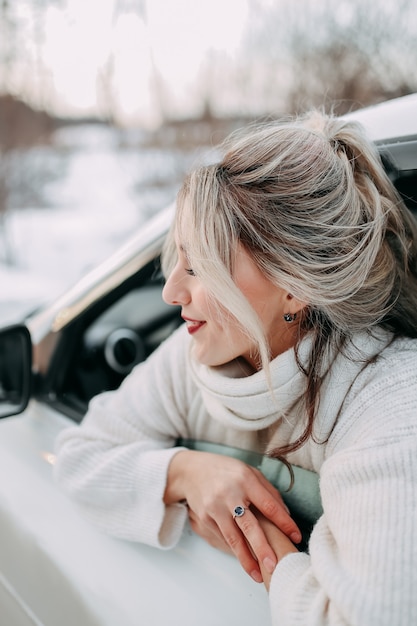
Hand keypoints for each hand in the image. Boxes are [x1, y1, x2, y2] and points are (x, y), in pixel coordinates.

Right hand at [164, 450, 301, 581]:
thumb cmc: (227, 472)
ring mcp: (215, 507)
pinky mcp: (204, 518)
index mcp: (246, 480)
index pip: (269, 504)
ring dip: (246, 559)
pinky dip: (235, 551)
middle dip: (262, 548)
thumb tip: (286, 515)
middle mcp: (230, 494)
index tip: (296, 536)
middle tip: (274, 565)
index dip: (284, 522)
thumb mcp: (249, 472)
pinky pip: (223, 538)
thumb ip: (268, 492)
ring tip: (258, 575)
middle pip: (249, 525)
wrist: (192, 471)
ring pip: (233, 538)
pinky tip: (245, 560)